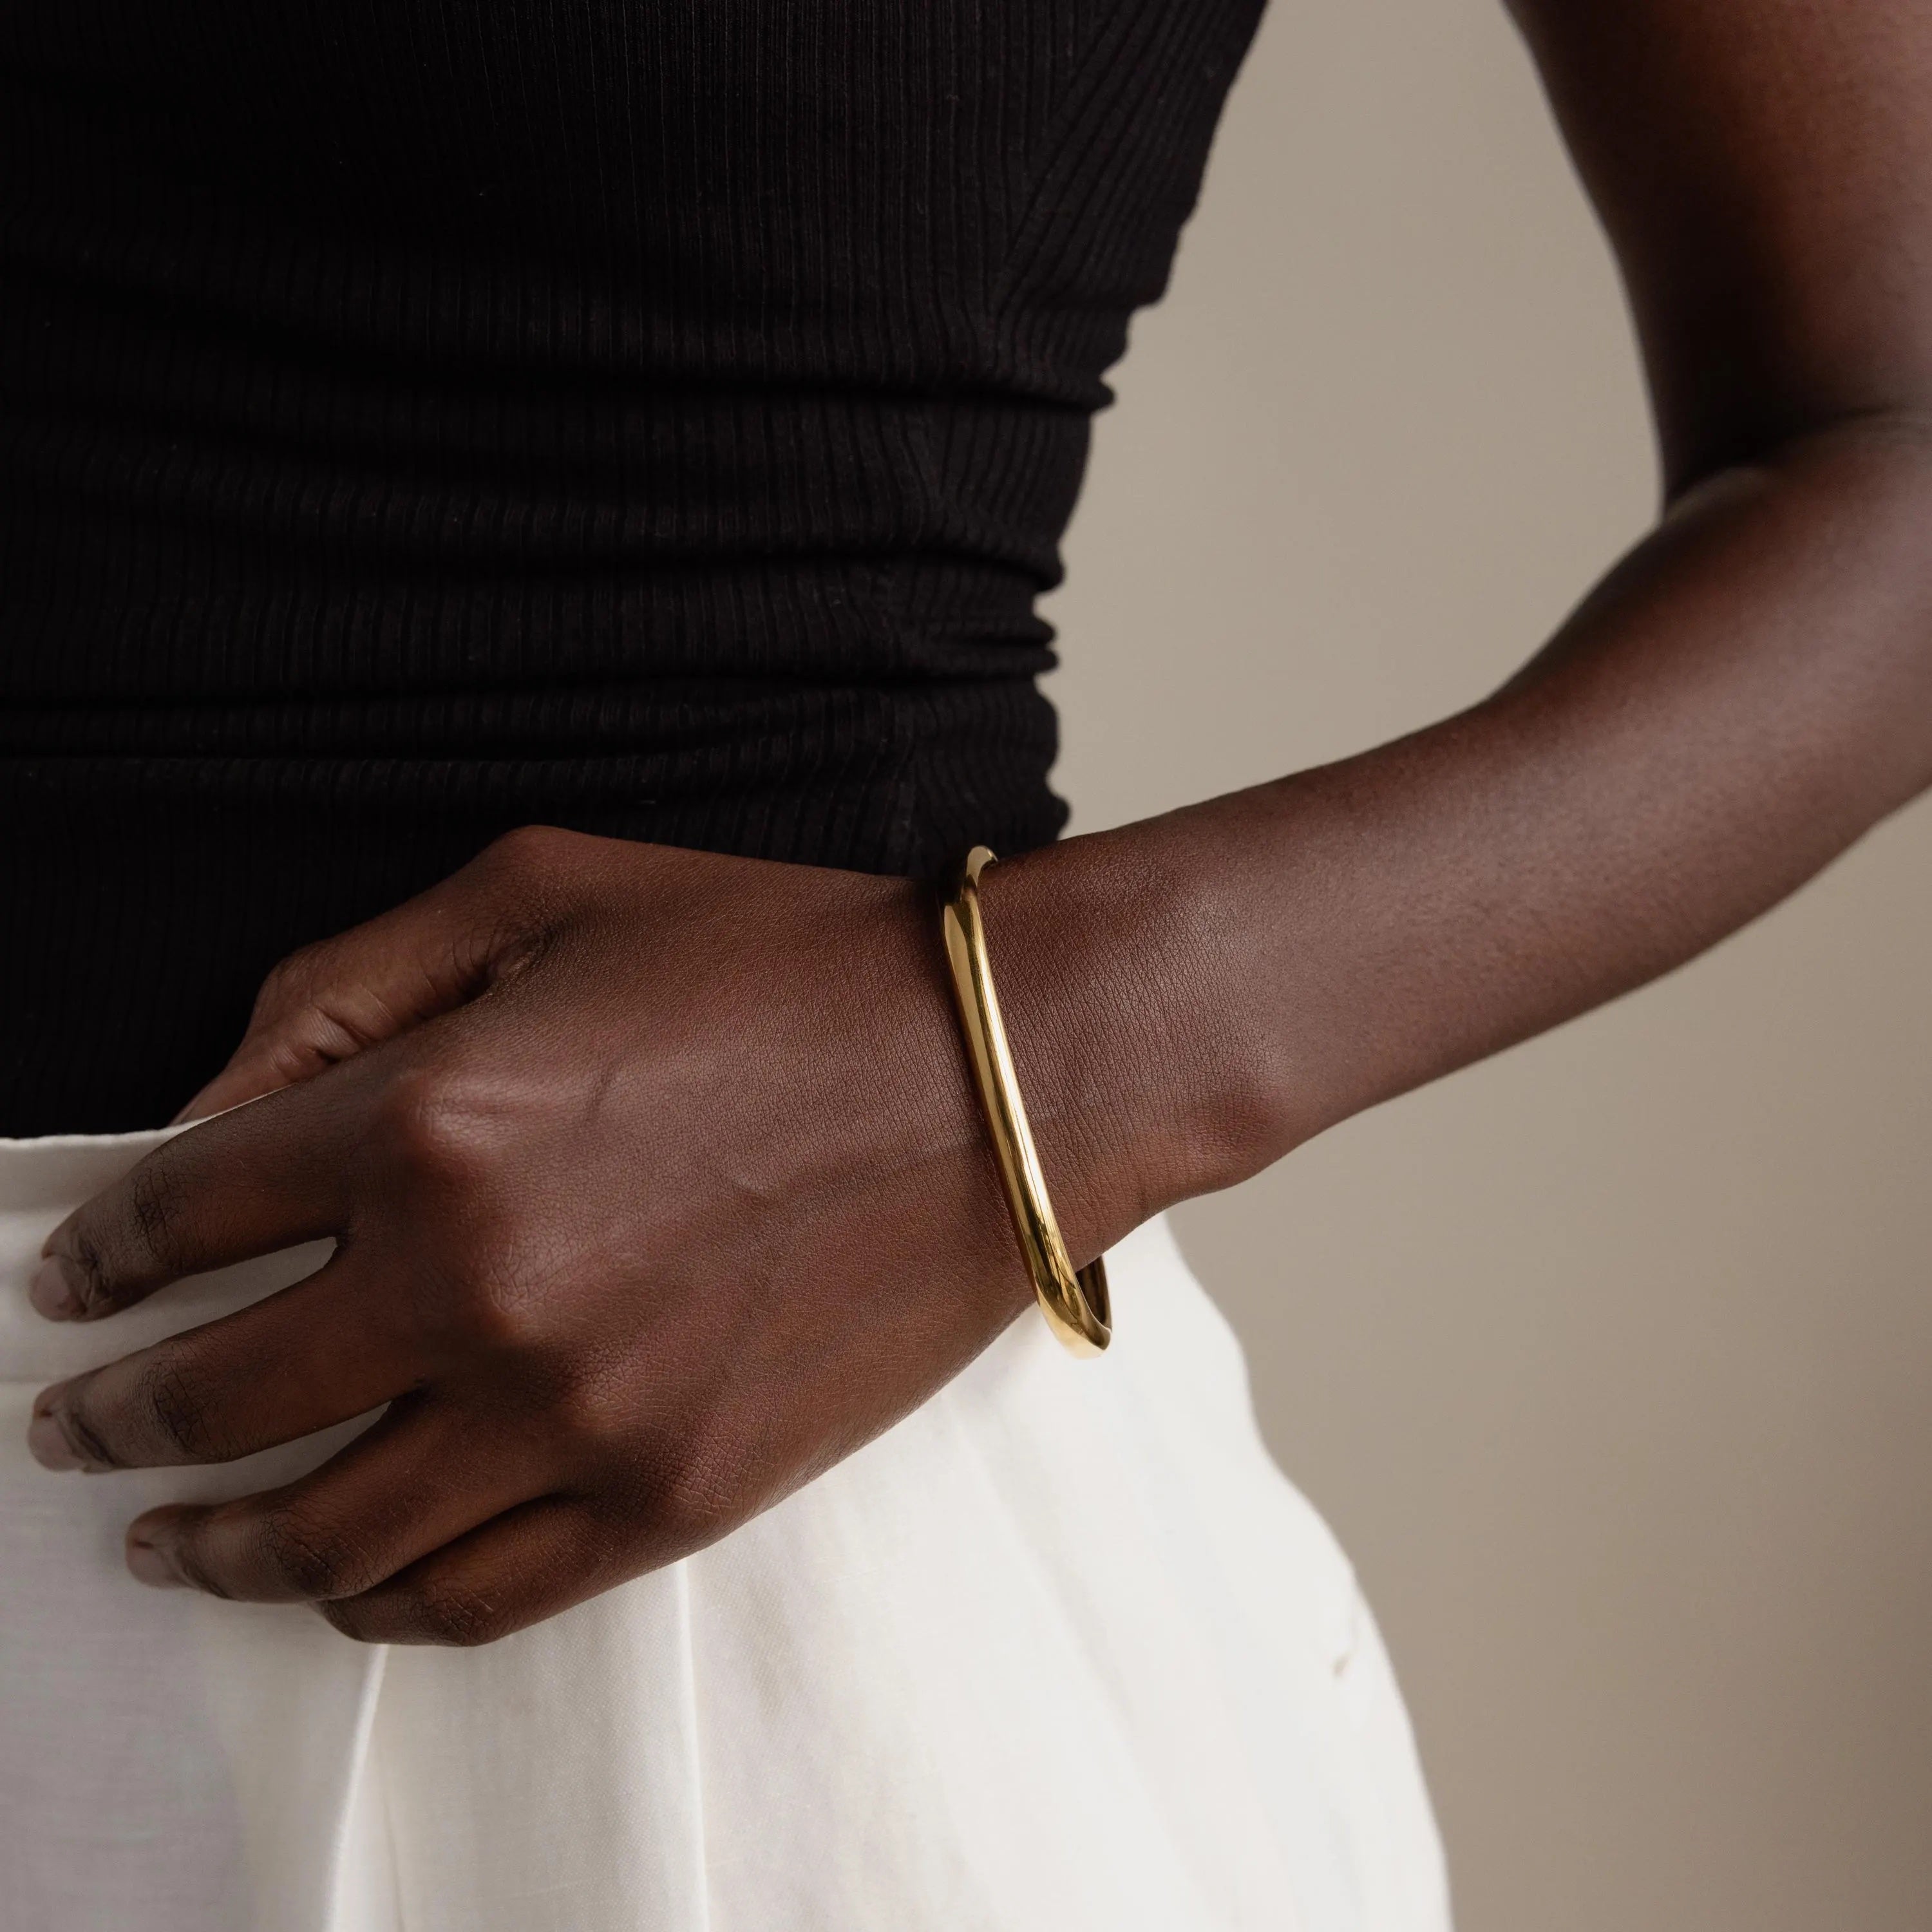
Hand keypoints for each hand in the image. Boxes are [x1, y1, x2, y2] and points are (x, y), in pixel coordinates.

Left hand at [23, 829, 1112, 1643]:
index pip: (180, 1212)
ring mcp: (575, 1414)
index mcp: (430, 1116)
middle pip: (216, 1396)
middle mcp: (476, 1285)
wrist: (1004, 1074)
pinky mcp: (669, 1498)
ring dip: (211, 1542)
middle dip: (111, 1414)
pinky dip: (375, 1608)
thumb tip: (208, 1114)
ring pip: (322, 1535)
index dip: (99, 1257)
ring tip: (166, 1537)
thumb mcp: (547, 890)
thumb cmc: (784, 961)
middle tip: (74, 1425)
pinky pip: (469, 1600)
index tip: (74, 1287)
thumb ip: (343, 983)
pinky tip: (340, 1586)